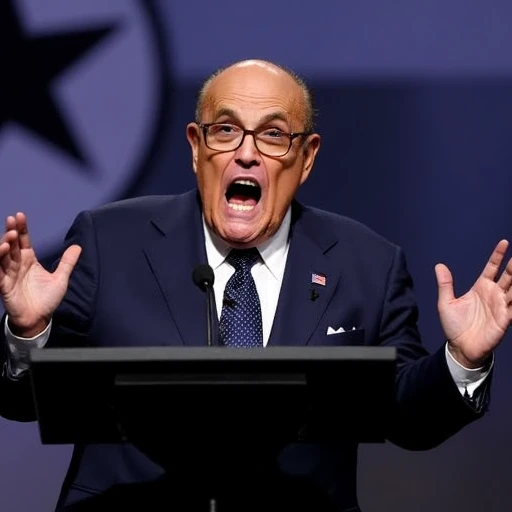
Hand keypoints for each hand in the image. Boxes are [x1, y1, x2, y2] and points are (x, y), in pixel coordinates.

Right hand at [0, 212, 80, 337]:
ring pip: (3, 256)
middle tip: (13, 221)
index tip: (20, 215)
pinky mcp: (4, 286)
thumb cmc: (47, 298)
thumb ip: (67, 262)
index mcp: (29, 260)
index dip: (21, 229)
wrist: (39, 319)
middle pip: (12, 245)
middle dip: (11, 232)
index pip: (23, 241)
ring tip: (9, 237)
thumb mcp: (60, 278)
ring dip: (4, 245)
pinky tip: (2, 251)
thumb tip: (78, 246)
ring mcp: (9, 274)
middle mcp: (17, 265)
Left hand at [435, 239, 511, 367]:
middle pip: (508, 276)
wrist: (460, 347)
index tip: (504, 243)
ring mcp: (501, 306)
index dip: (498, 256)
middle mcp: (493, 295)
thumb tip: (439, 265)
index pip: (492, 268)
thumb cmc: (454, 326)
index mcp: (480, 288)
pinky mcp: (505, 319)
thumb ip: (445, 284)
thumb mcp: (446, 302)